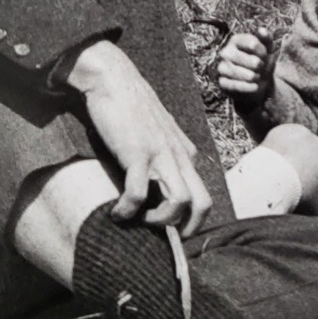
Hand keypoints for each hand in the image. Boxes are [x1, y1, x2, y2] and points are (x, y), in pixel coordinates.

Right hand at [67, 39, 211, 235]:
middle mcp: (180, 155)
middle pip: (202, 203)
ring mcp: (161, 153)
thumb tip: (155, 189)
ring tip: (136, 221)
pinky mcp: (137, 151)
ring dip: (157, 221)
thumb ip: (161, 159)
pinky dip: (127, 210)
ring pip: (179, 202)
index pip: (203, 195)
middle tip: (162, 240)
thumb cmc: (130, 109)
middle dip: (186, 229)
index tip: (169, 232)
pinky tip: (115, 212)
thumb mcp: (156, 136)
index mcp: (186, 153)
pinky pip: (139, 193)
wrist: (114, 79)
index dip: (190, 220)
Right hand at [216, 28, 276, 106]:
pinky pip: (238, 86)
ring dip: (257, 78)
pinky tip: (255, 86)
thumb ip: (266, 38)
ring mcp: (222, 68)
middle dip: (261, 67)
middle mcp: (225, 53)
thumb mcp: (267, 48)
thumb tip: (262, 30)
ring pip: (247, 75)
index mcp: (235, 40)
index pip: (253, 44)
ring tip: (257, 76)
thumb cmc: (261, 61)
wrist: (255, 82)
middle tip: (261, 68)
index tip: (265, 56)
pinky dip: (249, 88)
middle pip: (253, 62)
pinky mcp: (222, 83)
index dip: (263, 53)